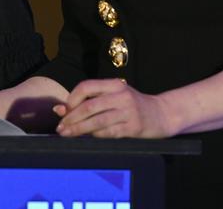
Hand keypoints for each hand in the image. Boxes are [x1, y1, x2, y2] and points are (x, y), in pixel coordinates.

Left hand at [53, 79, 174, 138]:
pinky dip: (95, 136)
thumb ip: (88, 101)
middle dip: (71, 118)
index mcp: (114, 84)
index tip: (63, 111)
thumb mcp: (112, 97)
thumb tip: (59, 109)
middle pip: (89, 106)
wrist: (163, 114)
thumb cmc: (132, 105)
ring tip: (67, 134)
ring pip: (97, 121)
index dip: (71, 99)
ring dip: (79, 129)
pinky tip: (88, 138)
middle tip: (60, 128)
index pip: (86, 87)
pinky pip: (108, 133)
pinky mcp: (133, 127)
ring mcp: (128, 111)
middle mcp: (121, 95)